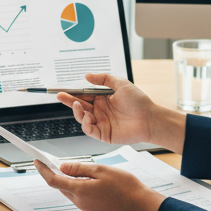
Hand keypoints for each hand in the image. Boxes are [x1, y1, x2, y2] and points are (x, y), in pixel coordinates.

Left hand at [34, 159, 164, 210]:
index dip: (43, 170)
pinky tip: (84, 179)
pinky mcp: (94, 210)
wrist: (141, 204)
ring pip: (70, 192)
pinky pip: (80, 197)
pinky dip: (77, 187)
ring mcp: (87, 208)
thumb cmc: (125, 186)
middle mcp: (81, 202)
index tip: (37, 161)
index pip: (54, 180)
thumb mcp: (101, 170)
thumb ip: (79, 169)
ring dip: (66, 181)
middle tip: (50, 161)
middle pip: (61, 186)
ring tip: (68, 168)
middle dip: (54, 174)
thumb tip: (62, 167)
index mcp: (80, 191)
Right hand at [57, 72, 186, 153]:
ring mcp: (101, 123)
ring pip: (81, 118)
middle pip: (79, 106)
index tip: (63, 89)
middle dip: (69, 101)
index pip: (83, 96)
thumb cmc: (139, 101)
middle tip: (60, 96)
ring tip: (77, 104)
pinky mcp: (103, 134)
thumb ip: (103, 79)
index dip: (72, 93)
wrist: (150, 118)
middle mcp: (100, 111)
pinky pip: (89, 129)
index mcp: (103, 99)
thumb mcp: (121, 83)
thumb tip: (87, 76)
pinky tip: (87, 116)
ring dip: (77, 111)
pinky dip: (85, 123)